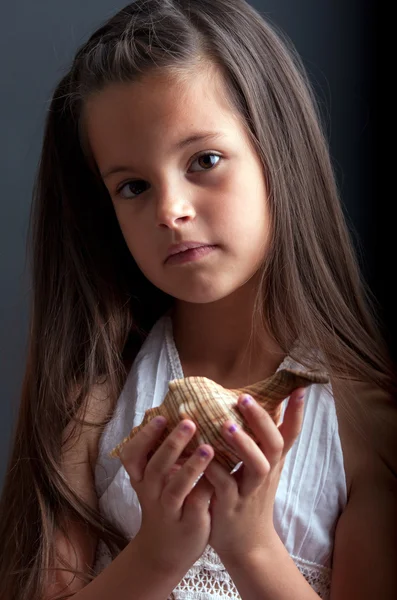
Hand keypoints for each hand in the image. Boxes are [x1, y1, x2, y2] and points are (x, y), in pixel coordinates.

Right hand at [119, 416, 214, 574]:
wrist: (166, 550)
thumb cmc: (165, 501)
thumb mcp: (155, 479)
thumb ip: (162, 452)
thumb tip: (178, 411)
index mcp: (141, 478)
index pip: (132, 455)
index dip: (144, 436)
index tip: (160, 416)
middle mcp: (150, 493)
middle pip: (155, 466)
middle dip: (171, 444)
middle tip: (189, 422)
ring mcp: (169, 510)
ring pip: (176, 488)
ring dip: (191, 467)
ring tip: (208, 448)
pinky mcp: (188, 523)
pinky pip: (196, 504)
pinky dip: (206, 488)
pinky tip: (220, 474)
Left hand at [203, 387, 304, 561]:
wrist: (247, 544)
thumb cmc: (250, 496)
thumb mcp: (262, 468)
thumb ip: (261, 440)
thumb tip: (262, 403)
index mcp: (273, 461)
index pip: (290, 433)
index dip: (297, 412)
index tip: (299, 388)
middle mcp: (266, 473)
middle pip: (274, 444)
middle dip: (261, 420)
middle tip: (245, 398)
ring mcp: (250, 490)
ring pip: (256, 466)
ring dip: (243, 443)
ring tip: (226, 424)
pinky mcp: (231, 505)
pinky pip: (224, 485)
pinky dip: (214, 468)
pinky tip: (201, 453)